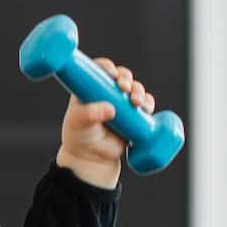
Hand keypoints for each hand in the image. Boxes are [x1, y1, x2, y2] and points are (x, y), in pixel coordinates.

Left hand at [56, 58, 156, 189]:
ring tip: (135, 102)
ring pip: (136, 89)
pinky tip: (145, 108)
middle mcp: (108, 93)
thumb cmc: (79, 137)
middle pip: (122, 76)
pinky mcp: (134, 116)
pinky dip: (148, 104)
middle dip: (127, 79)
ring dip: (139, 92)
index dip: (108, 67)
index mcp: (91, 89)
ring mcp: (122, 104)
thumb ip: (90, 114)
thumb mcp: (78, 123)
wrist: (91, 159)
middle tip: (124, 88)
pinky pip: (146, 105)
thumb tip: (111, 109)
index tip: (112, 74)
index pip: (101, 70)